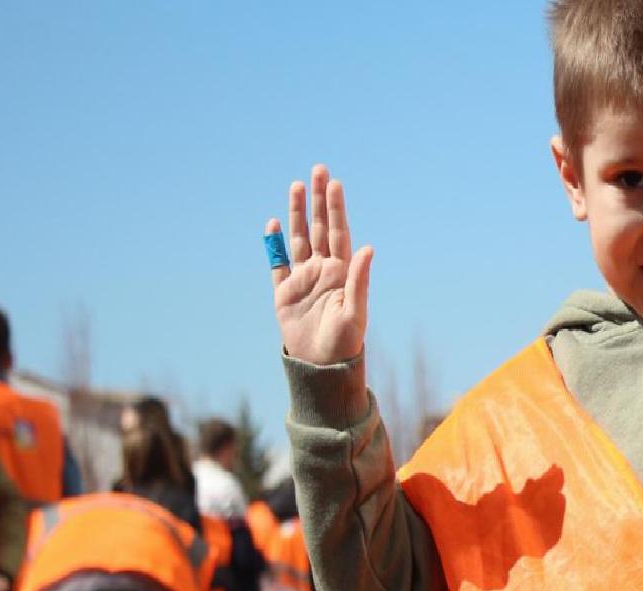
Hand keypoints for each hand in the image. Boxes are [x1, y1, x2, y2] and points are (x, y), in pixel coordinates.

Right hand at [267, 164, 373, 365]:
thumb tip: (368, 248)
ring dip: (296, 214)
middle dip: (318, 200)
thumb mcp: (355, 312)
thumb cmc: (345, 343)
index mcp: (342, 272)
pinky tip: (274, 223)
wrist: (322, 368)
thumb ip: (360, 279)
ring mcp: (302, 279)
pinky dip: (274, 244)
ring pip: (298, 238)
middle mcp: (323, 270)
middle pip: (318, 228)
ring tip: (296, 186)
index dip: (336, 208)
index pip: (338, 232)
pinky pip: (277, 263)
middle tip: (319, 170)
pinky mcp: (284, 293)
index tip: (334, 183)